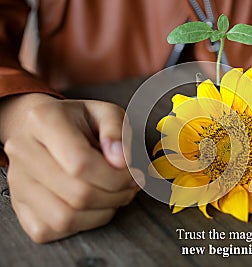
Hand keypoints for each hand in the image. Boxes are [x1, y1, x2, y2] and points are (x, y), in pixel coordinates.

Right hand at [0, 93, 143, 242]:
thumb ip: (117, 131)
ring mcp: (16, 181)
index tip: (132, 174)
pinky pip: (51, 229)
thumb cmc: (79, 121)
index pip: (81, 163)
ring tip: (115, 195)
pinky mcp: (18, 205)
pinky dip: (82, 223)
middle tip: (129, 186)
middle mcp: (23, 150)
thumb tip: (120, 160)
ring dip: (101, 212)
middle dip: (115, 195)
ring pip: (64, 218)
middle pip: (77, 194)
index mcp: (44, 120)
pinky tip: (94, 205)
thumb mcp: (106, 113)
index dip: (115, 176)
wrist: (45, 129)